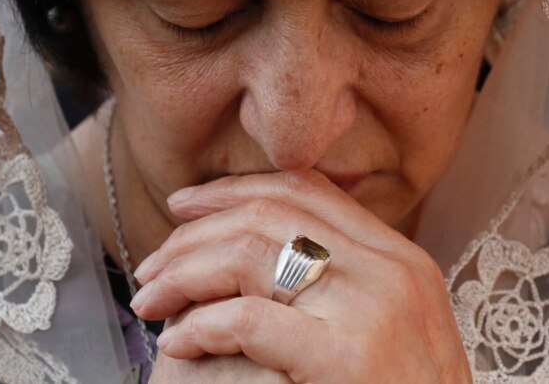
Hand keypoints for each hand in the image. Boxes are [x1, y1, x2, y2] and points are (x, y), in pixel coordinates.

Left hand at [131, 170, 471, 382]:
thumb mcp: (394, 327)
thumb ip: (348, 282)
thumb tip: (274, 251)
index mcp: (400, 257)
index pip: (307, 191)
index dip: (235, 189)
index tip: (185, 205)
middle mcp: (390, 270)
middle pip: (271, 213)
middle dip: (196, 231)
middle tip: (152, 263)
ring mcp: (371, 311)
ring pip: (251, 254)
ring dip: (184, 273)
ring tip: (148, 300)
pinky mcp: (345, 359)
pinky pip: (250, 320)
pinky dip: (201, 326)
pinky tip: (178, 342)